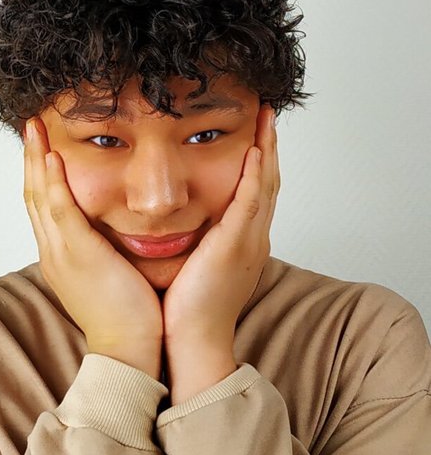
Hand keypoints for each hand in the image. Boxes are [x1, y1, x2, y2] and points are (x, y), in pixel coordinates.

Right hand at [23, 117, 162, 378]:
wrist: (128, 351)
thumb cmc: (126, 314)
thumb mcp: (107, 273)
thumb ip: (102, 248)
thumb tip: (109, 228)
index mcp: (60, 255)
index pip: (42, 205)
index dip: (38, 172)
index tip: (41, 144)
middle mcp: (54, 251)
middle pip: (33, 195)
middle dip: (30, 158)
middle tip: (30, 125)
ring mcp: (62, 253)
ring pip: (40, 197)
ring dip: (36, 159)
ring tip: (35, 129)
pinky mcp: (79, 256)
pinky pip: (61, 212)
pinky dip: (53, 184)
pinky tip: (52, 159)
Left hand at [162, 103, 278, 402]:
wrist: (193, 342)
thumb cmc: (190, 308)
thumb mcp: (198, 263)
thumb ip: (198, 237)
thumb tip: (185, 219)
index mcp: (244, 240)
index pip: (257, 190)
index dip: (260, 158)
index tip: (256, 130)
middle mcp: (253, 237)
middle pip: (268, 180)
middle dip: (269, 144)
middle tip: (267, 112)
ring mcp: (248, 241)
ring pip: (265, 184)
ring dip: (266, 148)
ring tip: (265, 117)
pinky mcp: (235, 246)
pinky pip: (251, 202)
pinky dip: (255, 175)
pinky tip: (254, 150)